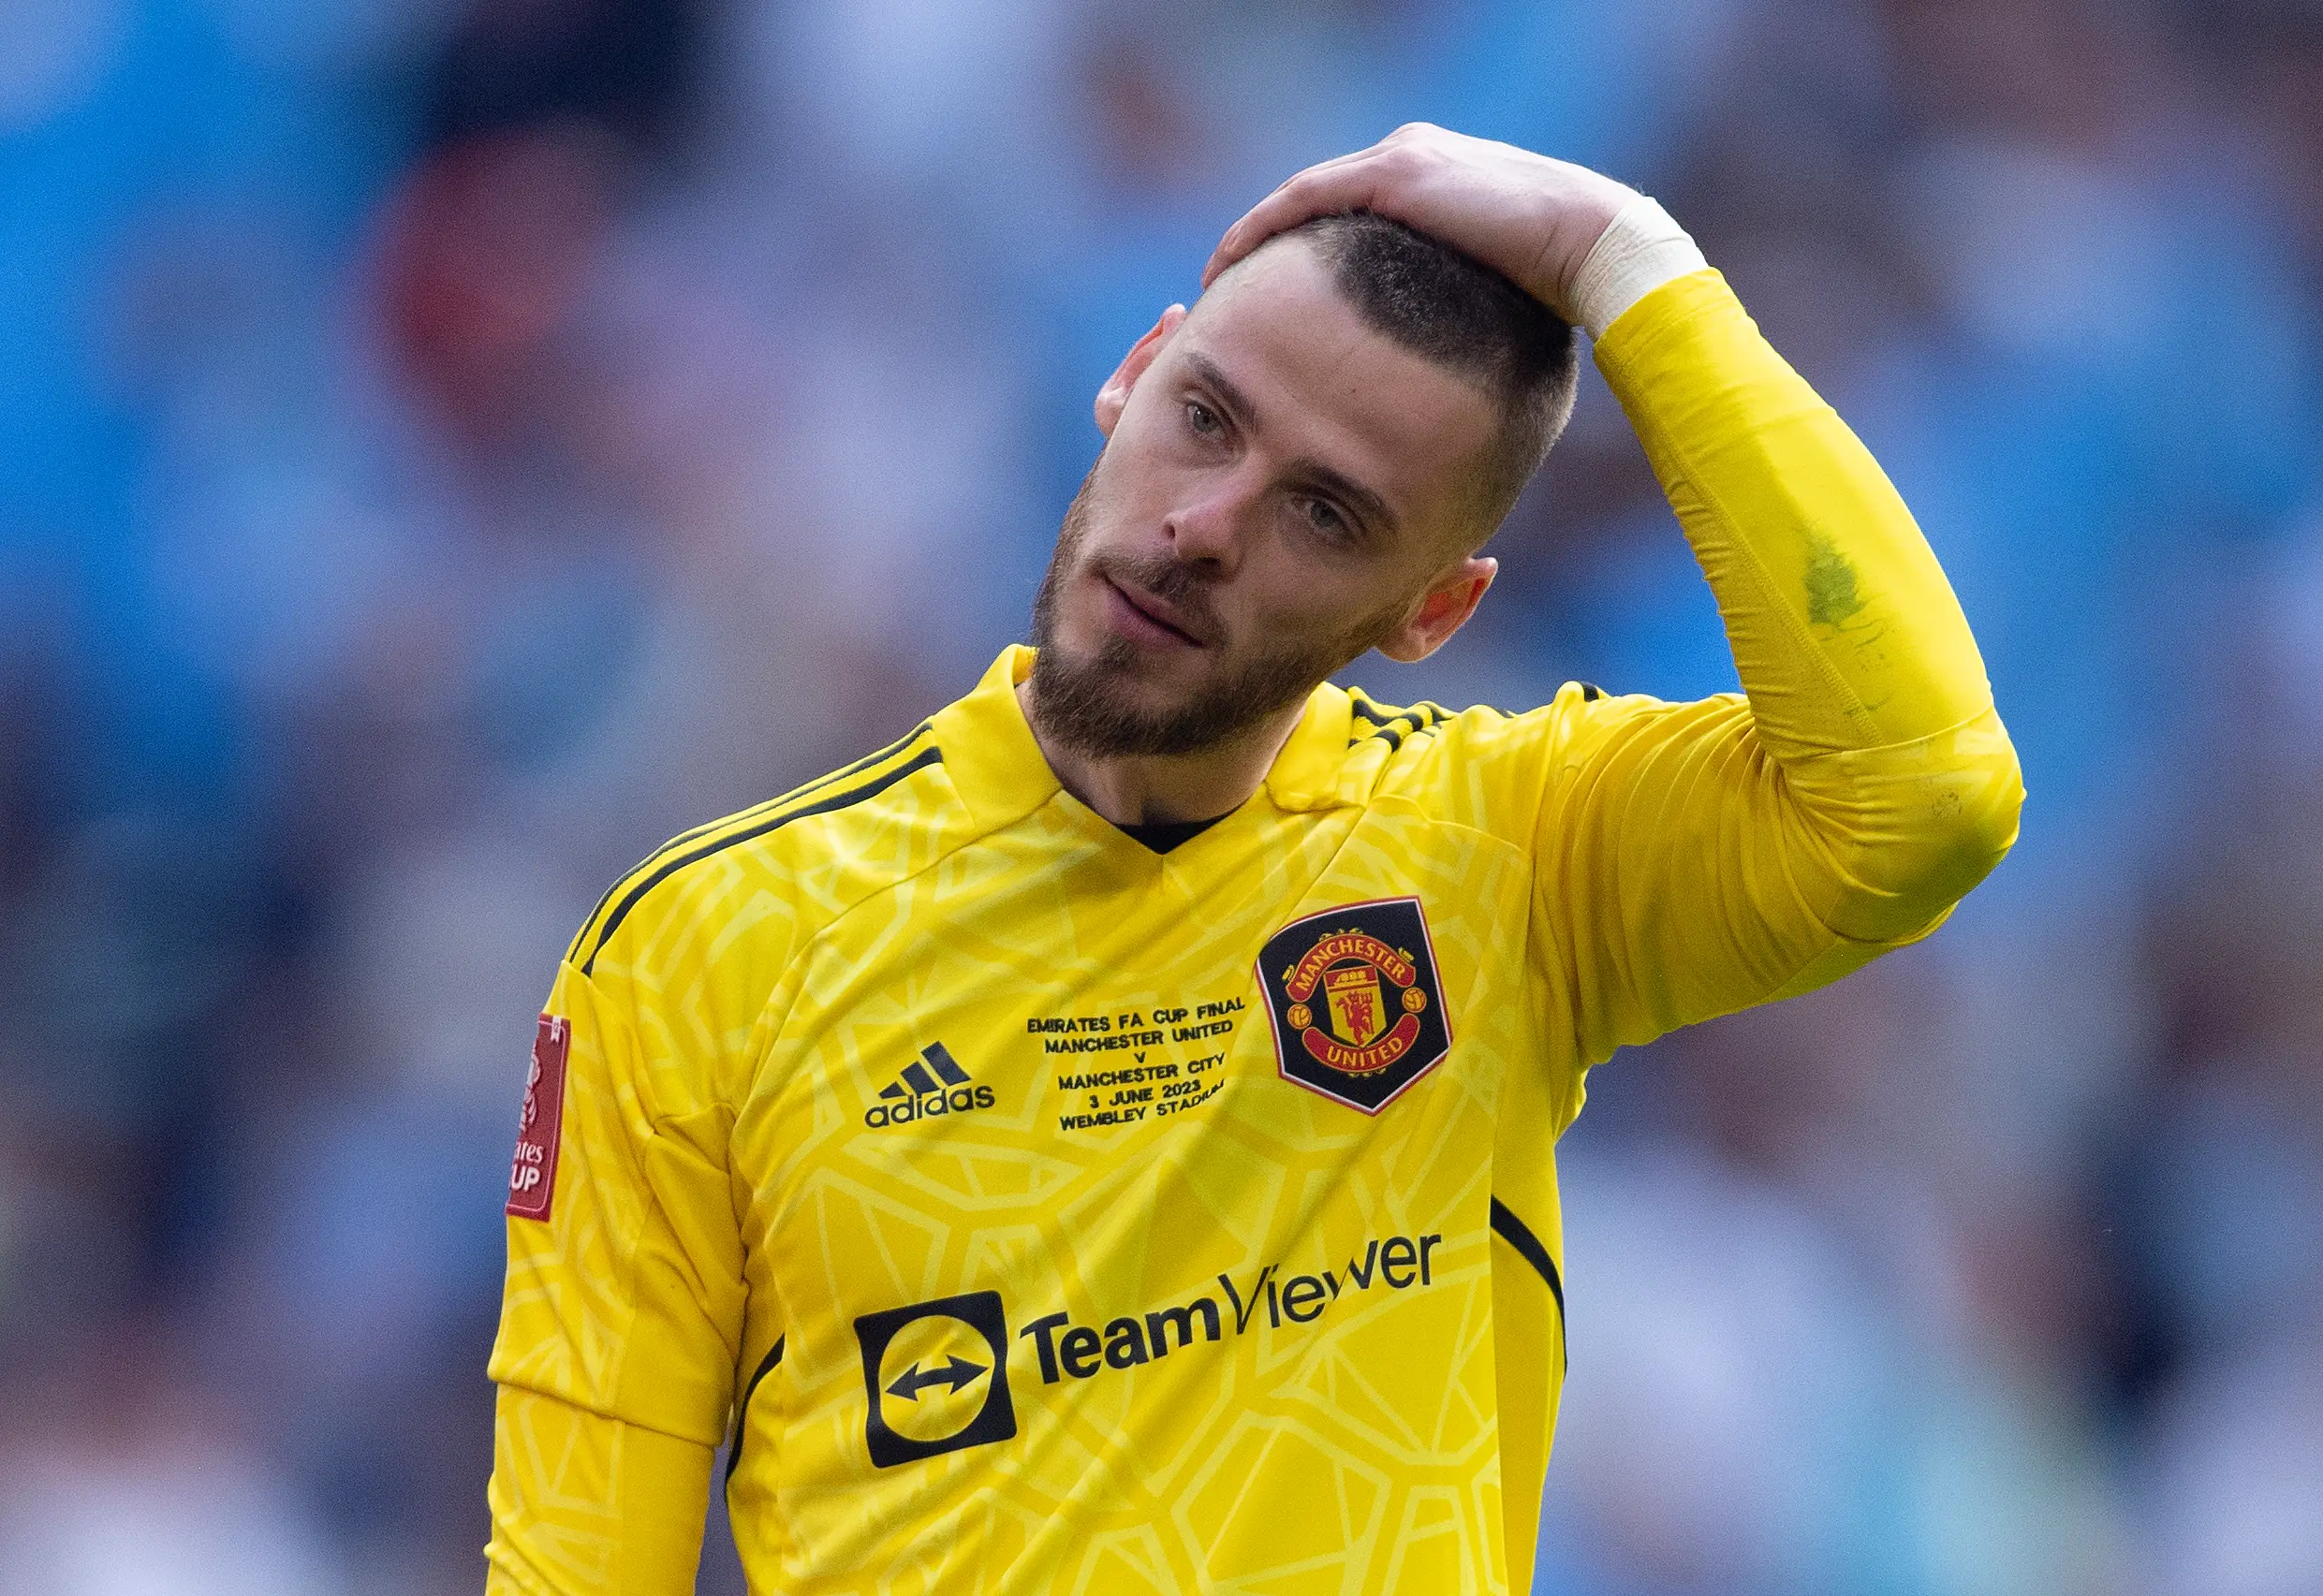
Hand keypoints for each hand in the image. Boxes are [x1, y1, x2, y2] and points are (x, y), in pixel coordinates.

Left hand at [1201, 124, 1636, 323]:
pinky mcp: (1394, 175)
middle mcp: (1409, 156)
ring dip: (1253, 235)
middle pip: (1315, 198)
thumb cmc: (1556, 283)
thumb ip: (1451, 306)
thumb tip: (1438, 366)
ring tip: (1217, 277)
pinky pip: (1304, 199)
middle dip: (1267, 240)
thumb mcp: (1487, 292)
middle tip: (1226, 285)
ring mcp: (1400, 160)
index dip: (1300, 246)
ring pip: (1301, 195)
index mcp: (1431, 177)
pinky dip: (1263, 227)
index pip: (1346, 208)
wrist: (1588, 242)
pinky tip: (1230, 261)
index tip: (1267, 289)